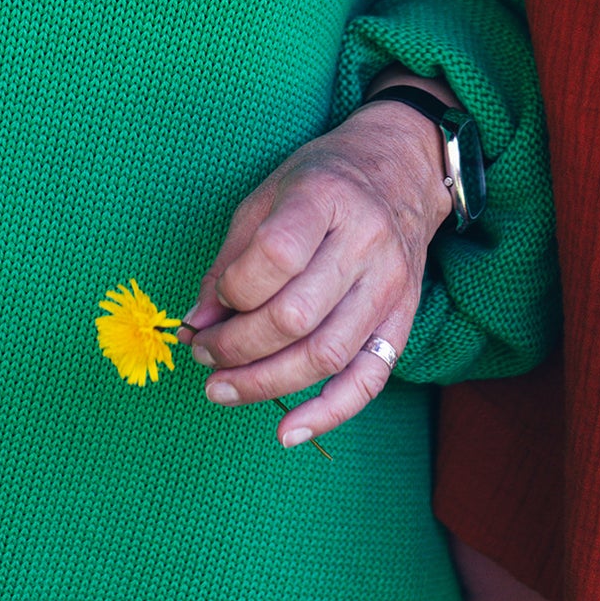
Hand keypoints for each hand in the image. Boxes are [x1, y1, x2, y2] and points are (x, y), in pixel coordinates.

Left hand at [179, 104, 451, 447]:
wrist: (401, 169)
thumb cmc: (323, 179)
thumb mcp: (268, 195)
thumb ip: (231, 259)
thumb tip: (197, 324)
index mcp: (325, 196)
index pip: (276, 255)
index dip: (234, 290)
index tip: (214, 301)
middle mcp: (364, 241)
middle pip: (296, 316)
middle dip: (238, 349)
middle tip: (204, 356)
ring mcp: (389, 284)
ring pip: (326, 355)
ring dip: (266, 384)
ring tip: (223, 389)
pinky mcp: (402, 319)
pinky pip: (368, 379)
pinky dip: (327, 413)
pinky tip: (288, 431)